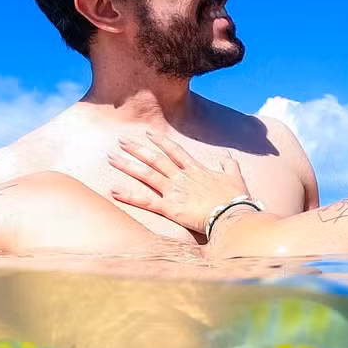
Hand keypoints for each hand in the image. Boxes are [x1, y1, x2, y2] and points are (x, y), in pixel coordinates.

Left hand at [108, 130, 248, 234]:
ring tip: (111, 158)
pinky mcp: (170, 208)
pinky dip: (129, 195)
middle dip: (137, 149)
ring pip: (146, 174)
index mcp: (195, 170)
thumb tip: (227, 157)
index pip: (174, 151)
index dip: (160, 141)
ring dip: (127, 165)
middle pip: (155, 159)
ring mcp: (174, 191)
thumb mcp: (235, 178)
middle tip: (121, 141)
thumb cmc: (236, 199)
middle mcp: (181, 177)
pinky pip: (145, 201)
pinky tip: (113, 190)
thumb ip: (229, 165)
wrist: (233, 214)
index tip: (148, 133)